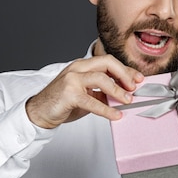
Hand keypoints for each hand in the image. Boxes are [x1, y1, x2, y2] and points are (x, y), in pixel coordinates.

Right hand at [25, 55, 143, 128]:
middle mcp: (77, 68)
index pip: (109, 62)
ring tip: (128, 101)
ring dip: (118, 91)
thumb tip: (124, 96)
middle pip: (107, 62)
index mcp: (82, 65)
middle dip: (124, 74)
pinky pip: (92, 100)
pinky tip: (116, 115)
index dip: (126, 70)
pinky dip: (106, 109)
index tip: (138, 79)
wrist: (39, 112)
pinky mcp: (69, 93)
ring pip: (101, 78)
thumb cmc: (62, 103)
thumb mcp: (86, 95)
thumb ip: (102, 92)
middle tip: (134, 87)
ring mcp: (72, 79)